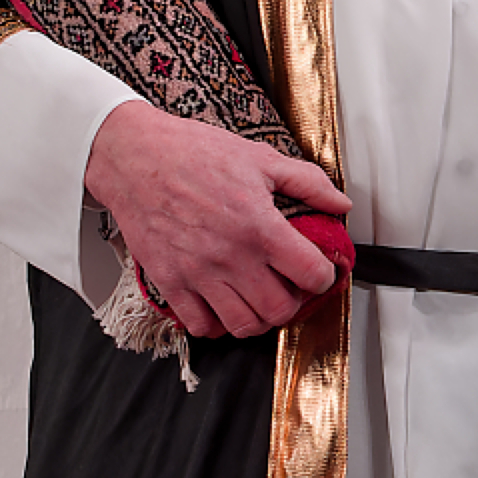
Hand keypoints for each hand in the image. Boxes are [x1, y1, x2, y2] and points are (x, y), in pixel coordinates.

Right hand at [83, 103, 350, 338]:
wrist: (135, 157)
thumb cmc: (194, 152)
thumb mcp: (260, 158)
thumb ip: (308, 182)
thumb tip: (341, 203)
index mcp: (259, 225)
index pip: (311, 274)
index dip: (325, 276)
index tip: (320, 270)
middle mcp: (231, 256)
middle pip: (280, 310)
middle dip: (295, 302)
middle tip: (291, 287)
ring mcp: (199, 274)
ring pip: (244, 325)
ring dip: (260, 317)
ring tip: (260, 297)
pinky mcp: (171, 282)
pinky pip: (201, 325)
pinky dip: (218, 323)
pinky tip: (224, 302)